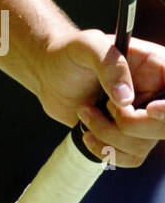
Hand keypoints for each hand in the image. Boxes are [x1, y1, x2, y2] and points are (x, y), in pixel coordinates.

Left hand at [38, 27, 164, 166]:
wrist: (48, 75)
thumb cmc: (69, 53)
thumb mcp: (86, 45)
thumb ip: (109, 64)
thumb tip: (126, 99)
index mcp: (157, 67)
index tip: (149, 110)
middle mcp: (156, 95)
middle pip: (163, 125)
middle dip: (130, 123)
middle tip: (104, 105)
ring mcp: (143, 118)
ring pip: (145, 144)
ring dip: (109, 135)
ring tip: (85, 112)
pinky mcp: (128, 136)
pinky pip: (132, 157)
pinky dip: (107, 151)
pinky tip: (87, 134)